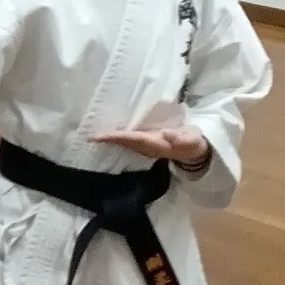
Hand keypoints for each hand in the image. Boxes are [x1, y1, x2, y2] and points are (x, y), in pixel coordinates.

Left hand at [94, 126, 210, 165]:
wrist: (196, 151)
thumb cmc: (193, 143)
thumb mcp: (191, 139)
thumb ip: (180, 137)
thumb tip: (166, 134)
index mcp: (155, 144)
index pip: (131, 139)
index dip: (115, 137)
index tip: (99, 136)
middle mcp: (147, 147)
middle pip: (124, 142)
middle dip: (107, 139)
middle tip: (89, 135)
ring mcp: (146, 147)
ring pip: (125, 143)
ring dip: (110, 139)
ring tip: (95, 135)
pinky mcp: (147, 143)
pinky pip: (129, 140)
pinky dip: (118, 137)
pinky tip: (110, 134)